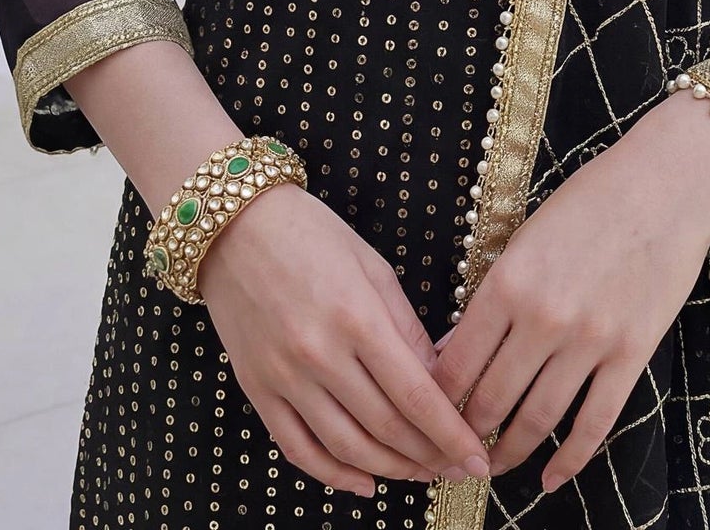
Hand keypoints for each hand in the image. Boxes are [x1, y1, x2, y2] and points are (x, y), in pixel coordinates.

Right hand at [198, 183, 493, 497]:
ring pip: (347, 447)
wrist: (232, 225)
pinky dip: (334, 474)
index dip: (451, 434)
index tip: (478, 457)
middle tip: (456, 466)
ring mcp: (284, 377)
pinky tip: (364, 483)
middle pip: (386, 427)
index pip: (415, 394)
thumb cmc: (308, 233)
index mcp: (356, 316)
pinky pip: (298, 449)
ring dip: (390, 470)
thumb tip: (437, 379)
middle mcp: (319, 354)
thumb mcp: (372, 266)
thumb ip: (405, 327)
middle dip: (429, 456)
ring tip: (420, 474)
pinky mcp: (257, 390)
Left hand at [430, 91, 709, 493]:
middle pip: (490, 399)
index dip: (435, 398)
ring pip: (537, 419)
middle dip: (466, 433)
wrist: (665, 184)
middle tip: (454, 450)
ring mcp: (589, 341)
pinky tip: (551, 478)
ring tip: (493, 466)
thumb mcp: (526, 237)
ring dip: (510, 451)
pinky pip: (594, 423)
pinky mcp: (631, 355)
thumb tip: (456, 349)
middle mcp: (543, 318)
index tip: (427, 414)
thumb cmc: (591, 200)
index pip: (456, 363)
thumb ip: (493, 295)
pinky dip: (570, 459)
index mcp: (508, 282)